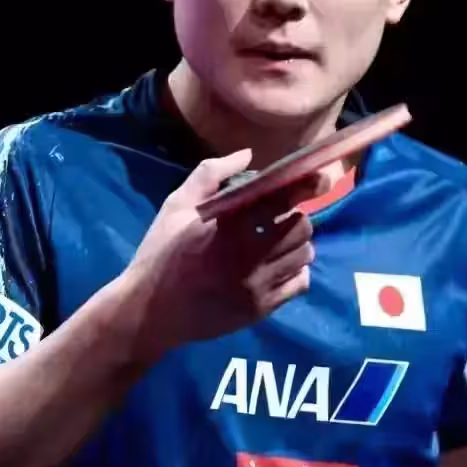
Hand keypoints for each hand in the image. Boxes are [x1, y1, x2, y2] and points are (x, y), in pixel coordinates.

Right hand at [121, 148, 326, 360]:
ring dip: (298, 242)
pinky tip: (280, 264)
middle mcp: (248, 255)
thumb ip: (210, 174)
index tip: (317, 178)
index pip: (280, 199)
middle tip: (280, 216)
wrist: (149, 312)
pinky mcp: (260, 309)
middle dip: (295, 215)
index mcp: (228, 225)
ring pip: (304, 254)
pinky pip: (299, 283)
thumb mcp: (176, 206)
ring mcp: (257, 285)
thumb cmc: (161, 253)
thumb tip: (247, 154)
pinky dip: (297, 269)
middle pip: (300, 226)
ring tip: (279, 239)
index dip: (304, 186)